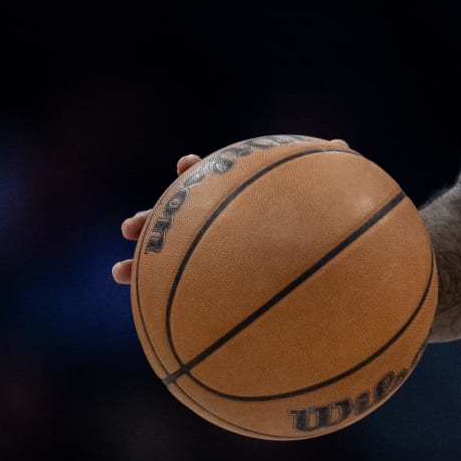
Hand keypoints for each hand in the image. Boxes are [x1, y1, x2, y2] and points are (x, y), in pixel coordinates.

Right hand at [111, 141, 345, 283]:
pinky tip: (147, 316)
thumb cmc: (327, 234)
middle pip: (175, 221)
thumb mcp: (329, 204)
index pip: (211, 180)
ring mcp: (214, 260)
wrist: (323, 276)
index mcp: (239, 204)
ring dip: (140, 263)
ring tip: (119, 273)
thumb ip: (330, 172)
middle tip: (129, 227)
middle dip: (150, 220)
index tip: (187, 165)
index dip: (196, 171)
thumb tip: (341, 144)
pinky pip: (178, 297)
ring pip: (166, 260)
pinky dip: (158, 303)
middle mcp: (221, 229)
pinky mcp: (212, 291)